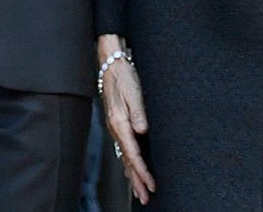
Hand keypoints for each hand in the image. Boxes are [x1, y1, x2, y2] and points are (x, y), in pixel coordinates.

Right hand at [97, 34, 155, 204]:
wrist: (111, 64)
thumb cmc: (123, 76)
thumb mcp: (133, 91)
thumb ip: (139, 112)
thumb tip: (143, 130)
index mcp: (120, 123)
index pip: (132, 154)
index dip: (142, 171)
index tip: (151, 185)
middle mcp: (116, 129)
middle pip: (127, 161)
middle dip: (136, 181)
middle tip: (146, 198)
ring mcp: (116, 128)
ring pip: (124, 158)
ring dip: (132, 176)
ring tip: (139, 192)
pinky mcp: (118, 125)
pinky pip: (123, 150)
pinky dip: (128, 164)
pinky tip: (130, 171)